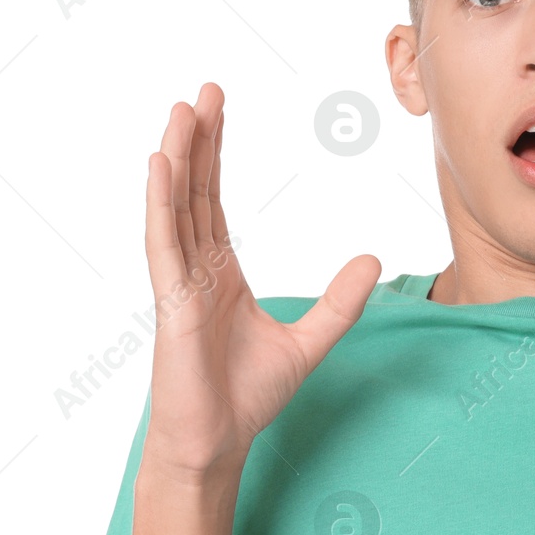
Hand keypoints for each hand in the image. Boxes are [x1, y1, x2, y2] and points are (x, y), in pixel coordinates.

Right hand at [141, 81, 380, 478]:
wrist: (218, 443)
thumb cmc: (248, 397)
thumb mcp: (310, 342)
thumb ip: (339, 303)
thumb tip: (373, 259)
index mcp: (218, 273)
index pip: (212, 199)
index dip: (215, 154)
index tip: (217, 109)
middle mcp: (193, 270)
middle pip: (193, 191)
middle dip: (198, 140)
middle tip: (204, 90)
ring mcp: (177, 284)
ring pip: (174, 208)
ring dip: (176, 159)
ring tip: (181, 112)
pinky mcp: (171, 305)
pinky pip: (163, 244)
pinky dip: (160, 204)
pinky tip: (160, 166)